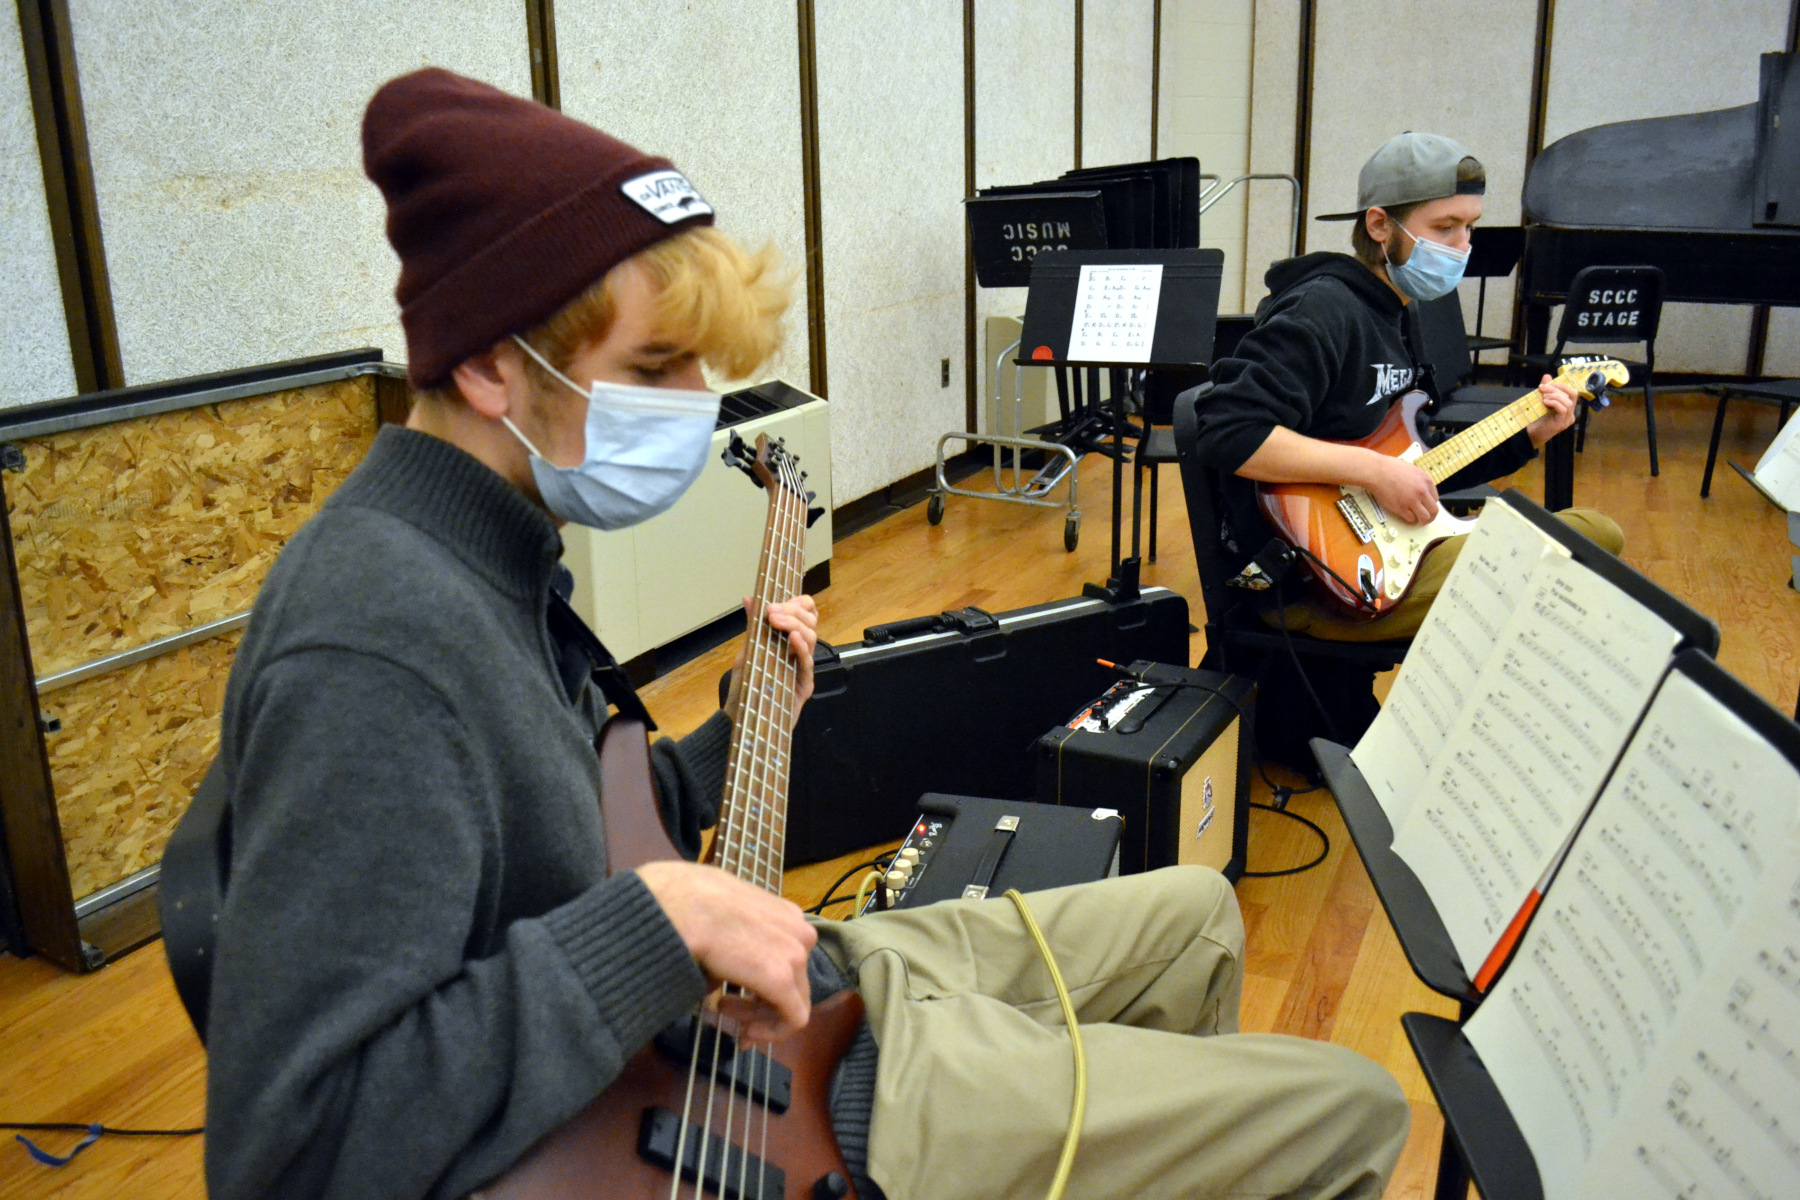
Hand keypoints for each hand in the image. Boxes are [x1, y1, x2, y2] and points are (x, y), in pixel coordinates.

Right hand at [636, 860, 816, 1040]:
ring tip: (723, 1011)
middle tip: (725, 1008)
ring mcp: (795, 954)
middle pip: (792, 981)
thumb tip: (721, 974)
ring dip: (758, 1014)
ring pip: (793, 1001)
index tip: (740, 993)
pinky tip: (745, 1033)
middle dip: (760, 1002)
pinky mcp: (782, 979)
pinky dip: (773, 1031)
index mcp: (785, 914)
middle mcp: (799, 932)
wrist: (677, 906)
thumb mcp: (718, 919)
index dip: (764, 980)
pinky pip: (794, 1018)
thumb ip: (732, 944)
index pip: (787, 958)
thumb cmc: (687, 904)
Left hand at [726, 594, 818, 729]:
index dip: (799, 603)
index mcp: (790, 641)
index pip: (806, 615)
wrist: (740, 717)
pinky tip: (793, 638)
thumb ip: (753, 626)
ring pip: (811, 639)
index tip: (779, 600)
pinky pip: (807, 663)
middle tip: (772, 610)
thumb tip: (749, 598)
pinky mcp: (803, 686)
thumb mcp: (748, 651)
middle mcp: (800, 653)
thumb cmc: (746, 686)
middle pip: (810, 623)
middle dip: (793, 610)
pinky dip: (801, 647)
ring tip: (776, 619)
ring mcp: (803, 669)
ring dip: (795, 624)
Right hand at [1360, 451, 1438, 525]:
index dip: (1430, 504)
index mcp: (1426, 480)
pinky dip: (1410, 519)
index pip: (1435, 499)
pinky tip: (1406, 515)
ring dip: (1422, 520)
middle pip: (1434, 510)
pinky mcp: (1401, 508)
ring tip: (1419, 521)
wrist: (1377, 471)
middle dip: (1431, 516)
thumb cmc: (1391, 468)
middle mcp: (1422, 492)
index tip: (1425, 506)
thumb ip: (1420, 481)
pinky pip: (1411, 519)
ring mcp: (1412, 501)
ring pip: (1424, 517)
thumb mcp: (1412, 470)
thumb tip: (1422, 491)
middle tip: (1426, 518)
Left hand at [1526, 375, 1578, 446]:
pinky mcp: (1561, 423)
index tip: (1548, 383)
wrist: (1531, 434)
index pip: (1572, 393)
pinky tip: (1545, 402)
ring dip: (1555, 396)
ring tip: (1543, 396)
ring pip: (1568, 402)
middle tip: (1543, 387)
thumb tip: (1547, 376)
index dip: (1562, 385)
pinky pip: (1563, 409)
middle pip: (1573, 395)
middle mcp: (1570, 414)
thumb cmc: (1537, 418)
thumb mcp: (1542, 401)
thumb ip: (1547, 389)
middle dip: (1558, 388)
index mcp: (1568, 408)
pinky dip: (1554, 403)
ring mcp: (1567, 419)